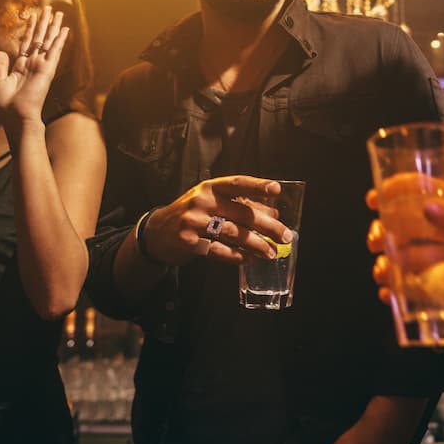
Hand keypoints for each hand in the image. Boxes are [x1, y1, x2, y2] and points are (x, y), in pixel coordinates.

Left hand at [0, 5, 68, 122]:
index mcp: (21, 66)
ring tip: (57, 12)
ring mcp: (41, 65)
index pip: (26, 43)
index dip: (29, 29)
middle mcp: (33, 64)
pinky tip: (65, 29)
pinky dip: (60, 39)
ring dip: (53, 26)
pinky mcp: (47, 69)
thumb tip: (2, 52)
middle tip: (48, 8)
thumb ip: (0, 66)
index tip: (32, 16)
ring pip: (48, 41)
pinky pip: (55, 51)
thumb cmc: (6, 106)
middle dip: (44, 23)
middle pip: (39, 38)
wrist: (16, 117)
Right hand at [142, 175, 292, 266]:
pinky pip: (220, 251)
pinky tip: (249, 259)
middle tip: (285, 236)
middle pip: (242, 213)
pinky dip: (237, 256)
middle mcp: (203, 201)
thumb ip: (240, 205)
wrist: (157, 233)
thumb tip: (273, 213)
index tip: (277, 190)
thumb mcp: (212, 202)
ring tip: (271, 252)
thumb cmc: (192, 214)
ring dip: (257, 245)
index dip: (258, 186)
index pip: (238, 183)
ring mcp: (194, 222)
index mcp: (210, 188)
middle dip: (268, 226)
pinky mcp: (190, 242)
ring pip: (234, 233)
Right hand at [366, 188, 443, 336]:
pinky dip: (400, 290)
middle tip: (374, 242)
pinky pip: (420, 286)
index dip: (399, 192)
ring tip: (381, 274)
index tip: (375, 199)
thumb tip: (427, 210)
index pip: (429, 193)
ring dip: (389, 262)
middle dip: (386, 231)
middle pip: (411, 226)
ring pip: (410, 256)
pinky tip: (389, 297)